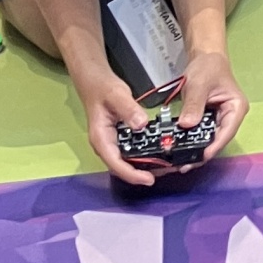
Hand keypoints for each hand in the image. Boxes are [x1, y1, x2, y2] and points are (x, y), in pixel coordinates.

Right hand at [79, 70, 158, 188]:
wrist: (96, 82)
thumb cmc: (103, 88)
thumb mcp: (117, 95)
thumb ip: (129, 109)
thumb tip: (142, 124)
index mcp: (101, 139)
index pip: (115, 163)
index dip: (132, 175)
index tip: (149, 179)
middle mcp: (106, 146)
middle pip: (123, 168)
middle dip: (142, 174)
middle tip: (166, 172)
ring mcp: (112, 144)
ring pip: (128, 162)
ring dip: (145, 166)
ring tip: (167, 166)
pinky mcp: (120, 139)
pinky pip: (132, 152)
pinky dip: (145, 156)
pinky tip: (160, 153)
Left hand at [177, 49, 247, 155]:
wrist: (205, 56)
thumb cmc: (208, 66)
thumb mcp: (199, 85)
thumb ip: (194, 105)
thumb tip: (186, 125)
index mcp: (236, 108)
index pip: (226, 132)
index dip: (213, 146)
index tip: (200, 156)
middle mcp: (231, 116)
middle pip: (217, 139)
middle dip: (201, 152)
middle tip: (183, 164)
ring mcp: (220, 119)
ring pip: (208, 139)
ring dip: (195, 148)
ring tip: (179, 160)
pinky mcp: (209, 119)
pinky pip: (201, 133)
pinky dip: (191, 140)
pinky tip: (179, 147)